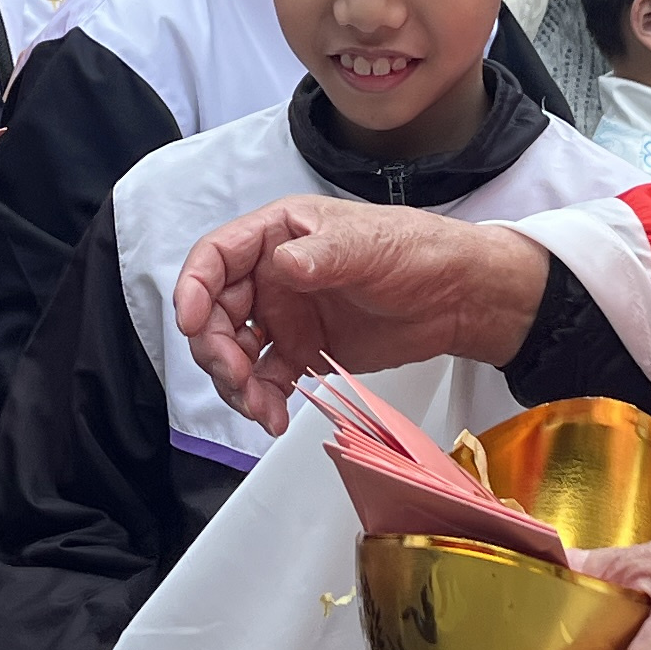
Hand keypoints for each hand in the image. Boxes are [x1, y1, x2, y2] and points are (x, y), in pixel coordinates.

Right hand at [172, 198, 550, 432]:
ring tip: (261, 407)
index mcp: (279, 234)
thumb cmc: (419, 251)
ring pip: (233, 351)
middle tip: (237, 376)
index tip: (191, 322)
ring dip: (235, 383)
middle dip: (215, 348)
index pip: (216, 257)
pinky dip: (261, 400)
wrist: (459, 298)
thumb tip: (282, 263)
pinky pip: (264, 379)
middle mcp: (272, 274)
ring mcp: (284, 315)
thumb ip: (323, 255)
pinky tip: (274, 416)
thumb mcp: (370, 244)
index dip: (193, 287)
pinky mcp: (301, 351)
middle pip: (215, 312)